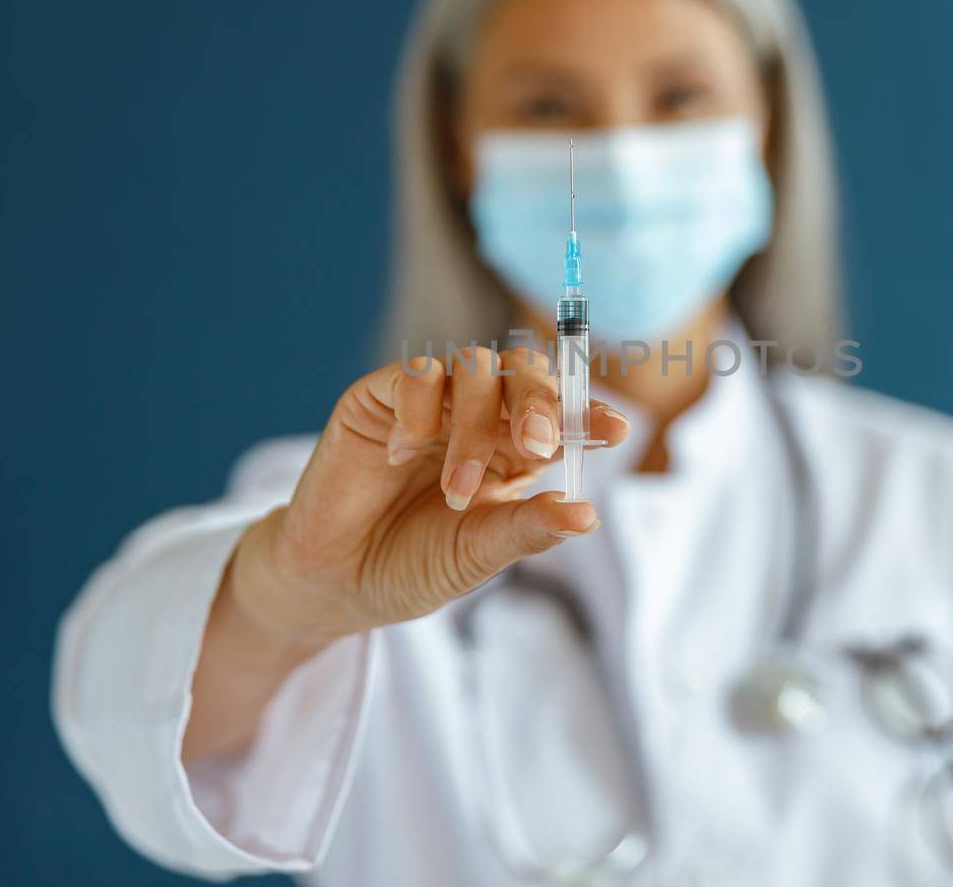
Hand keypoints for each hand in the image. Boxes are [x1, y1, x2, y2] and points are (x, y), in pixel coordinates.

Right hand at [228, 345, 629, 653]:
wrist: (335, 583)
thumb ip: (527, 529)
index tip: (617, 430)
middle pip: (524, 374)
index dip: (589, 414)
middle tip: (540, 444)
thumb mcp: (478, 555)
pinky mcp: (378, 398)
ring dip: (475, 426)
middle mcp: (477, 417)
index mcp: (515, 451)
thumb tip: (588, 514)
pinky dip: (419, 411)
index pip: (561, 415)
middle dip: (541, 403)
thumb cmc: (411, 566)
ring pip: (474, 369)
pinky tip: (402, 456)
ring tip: (458, 489)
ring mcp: (429, 403)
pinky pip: (414, 374)